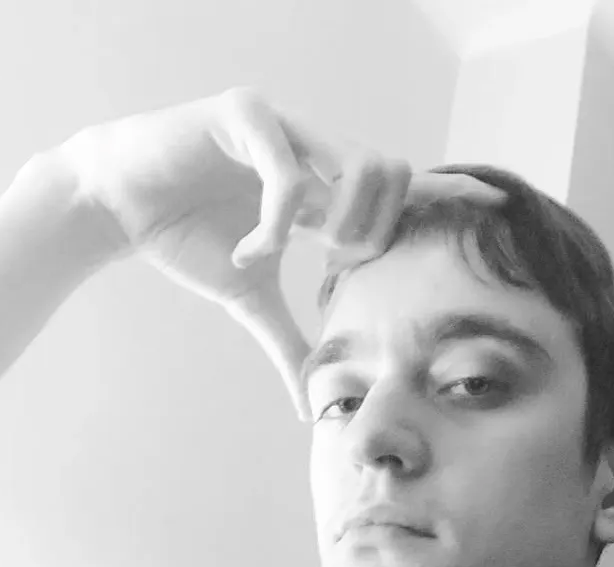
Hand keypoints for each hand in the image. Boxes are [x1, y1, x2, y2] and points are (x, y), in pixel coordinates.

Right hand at [55, 88, 504, 417]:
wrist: (118, 206)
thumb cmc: (188, 239)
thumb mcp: (252, 300)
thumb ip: (290, 341)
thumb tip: (306, 405)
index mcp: (324, 188)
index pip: (401, 184)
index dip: (448, 188)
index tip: (496, 200)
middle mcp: (314, 150)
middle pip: (394, 173)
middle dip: (378, 228)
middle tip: (336, 262)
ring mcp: (283, 127)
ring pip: (357, 162)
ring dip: (339, 222)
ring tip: (295, 251)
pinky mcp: (243, 115)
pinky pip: (290, 173)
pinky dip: (277, 224)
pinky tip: (251, 249)